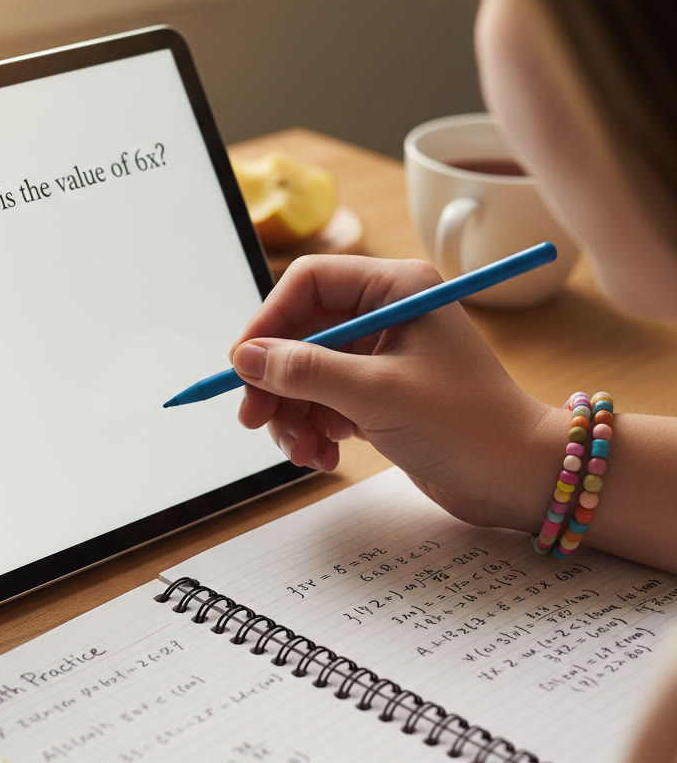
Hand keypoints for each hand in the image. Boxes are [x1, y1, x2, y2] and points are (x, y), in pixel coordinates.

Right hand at [229, 255, 562, 529]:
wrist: (518, 479)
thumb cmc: (468, 425)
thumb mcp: (378, 394)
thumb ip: (307, 372)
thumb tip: (247, 358)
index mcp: (395, 289)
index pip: (308, 283)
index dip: (269, 321)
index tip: (244, 365)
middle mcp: (385, 315)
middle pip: (300, 333)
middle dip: (276, 381)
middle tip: (255, 420)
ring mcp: (380, 358)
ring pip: (306, 375)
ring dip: (293, 416)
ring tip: (302, 452)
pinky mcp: (378, 396)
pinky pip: (323, 404)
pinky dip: (314, 431)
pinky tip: (325, 457)